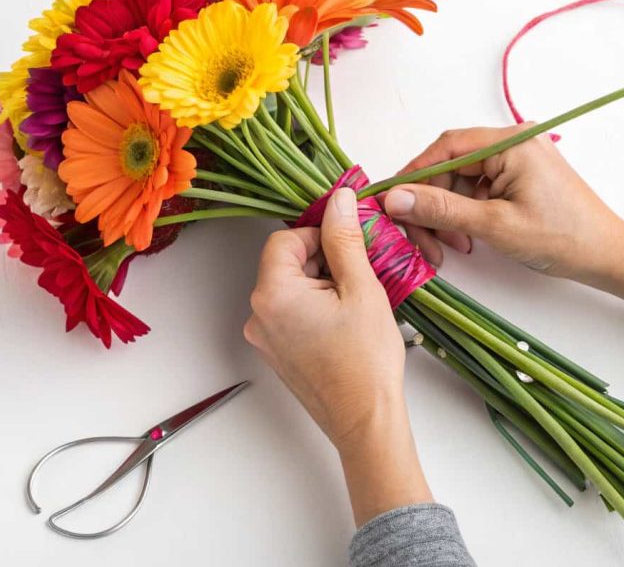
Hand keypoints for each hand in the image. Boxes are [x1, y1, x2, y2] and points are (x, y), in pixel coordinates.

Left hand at [245, 187, 432, 524]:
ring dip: (323, 283)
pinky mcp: (278, 354)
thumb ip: (345, 240)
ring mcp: (265, 338)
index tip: (349, 244)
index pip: (286, 239)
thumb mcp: (361, 288)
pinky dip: (317, 307)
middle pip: (286, 263)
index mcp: (272, 295)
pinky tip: (347, 320)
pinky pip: (292, 314)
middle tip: (360, 273)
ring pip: (291, 289)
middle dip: (323, 260)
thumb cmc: (366, 362)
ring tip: (357, 301)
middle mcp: (258, 316)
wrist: (365, 422)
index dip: (319, 235)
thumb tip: (339, 200)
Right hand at [382, 125, 623, 282]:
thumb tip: (395, 198)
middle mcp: (512, 142)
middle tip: (422, 238)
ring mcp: (516, 159)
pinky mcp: (518, 176)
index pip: (446, 148)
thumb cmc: (560, 238)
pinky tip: (466, 239)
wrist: (607, 255)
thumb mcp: (494, 225)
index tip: (389, 201)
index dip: (413, 175)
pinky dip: (464, 214)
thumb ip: (442, 209)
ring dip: (447, 213)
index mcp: (510, 143)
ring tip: (451, 246)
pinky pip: (477, 189)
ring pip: (460, 181)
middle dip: (432, 203)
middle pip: (450, 166)